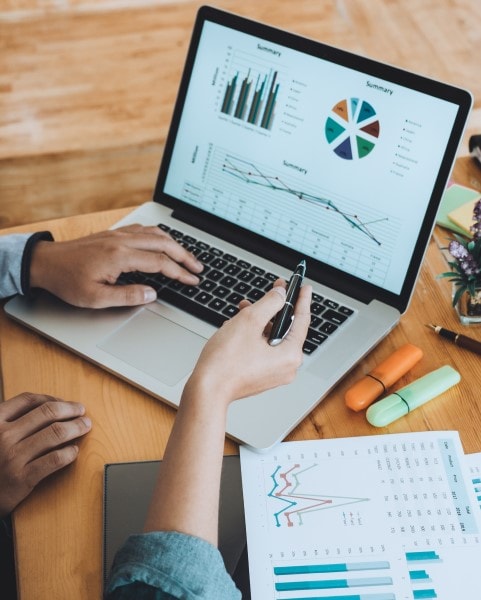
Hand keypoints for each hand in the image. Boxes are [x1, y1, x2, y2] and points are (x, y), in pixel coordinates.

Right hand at [0, 393, 91, 516]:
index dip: (52, 398)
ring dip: (76, 427)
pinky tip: (74, 451)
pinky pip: (54, 459)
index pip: (29, 400)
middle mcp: (3, 436)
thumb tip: (51, 404)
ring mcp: (13, 457)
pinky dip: (69, 452)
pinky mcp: (22, 478)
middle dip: (70, 409)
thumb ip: (12, 420)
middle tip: (82, 411)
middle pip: (47, 412)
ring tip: (85, 426)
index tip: (64, 402)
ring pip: (56, 432)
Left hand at [29, 225, 203, 307]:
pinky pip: (144, 230)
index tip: (192, 280)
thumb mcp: (96, 298)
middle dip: (184, 256)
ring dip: (175, 244)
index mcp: (119, 257)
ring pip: (155, 234)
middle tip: (198, 268)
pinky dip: (160, 236)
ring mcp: (118, 235)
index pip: (160, 263)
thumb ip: (127, 296)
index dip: (180, 273)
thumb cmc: (67, 281)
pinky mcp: (114, 234)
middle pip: (163, 244)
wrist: (46, 263)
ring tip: (187, 257)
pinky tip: (164, 242)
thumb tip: (152, 294)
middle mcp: (122, 241)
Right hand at [184, 281, 311, 407]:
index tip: (304, 287)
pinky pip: (263, 349)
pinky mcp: (260, 376)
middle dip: (273, 309)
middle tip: (273, 291)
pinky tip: (238, 327)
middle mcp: (286, 367)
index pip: (302, 320)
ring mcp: (273, 374)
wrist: (207, 390)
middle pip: (286, 329)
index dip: (302, 299)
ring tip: (244, 309)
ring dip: (259, 321)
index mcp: (290, 355)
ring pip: (271, 338)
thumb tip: (280, 295)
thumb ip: (270, 302)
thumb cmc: (225, 362)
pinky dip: (254, 336)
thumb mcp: (250, 321)